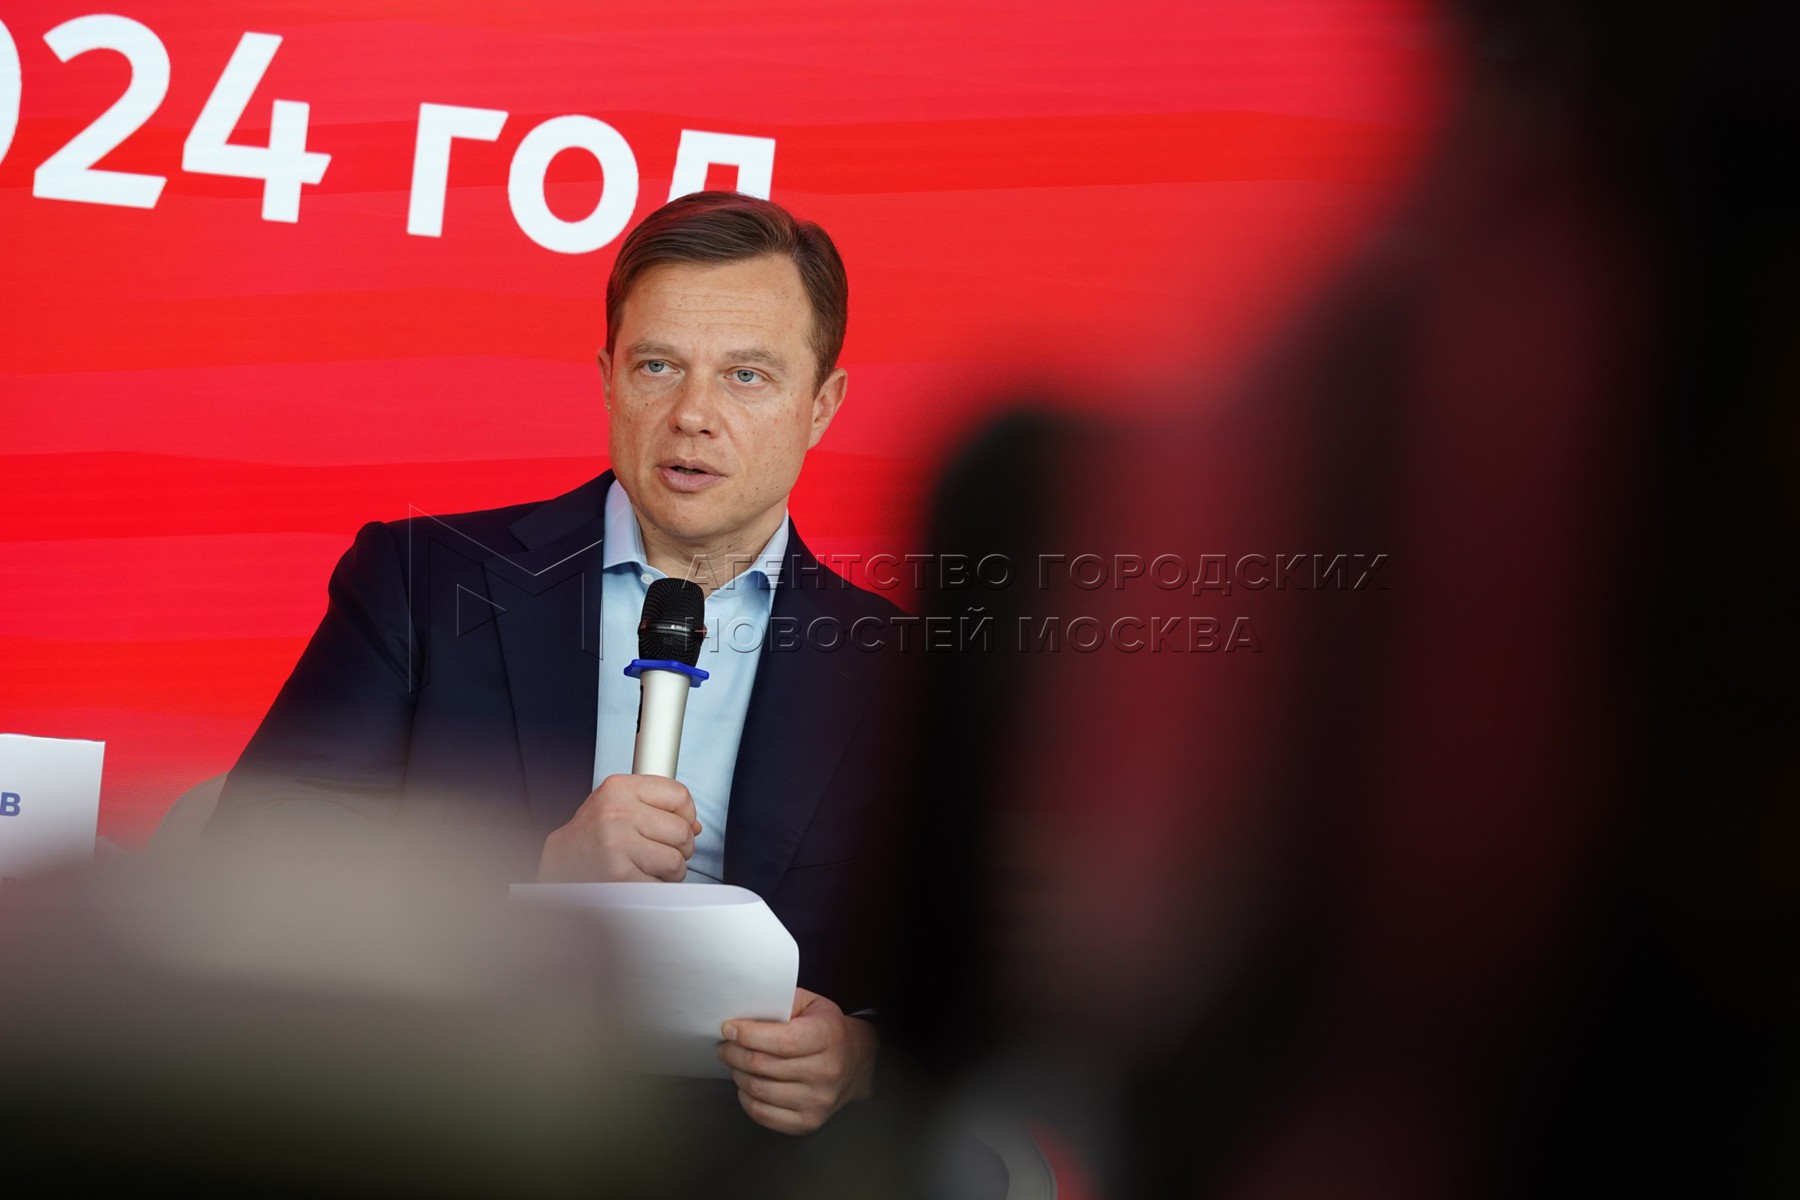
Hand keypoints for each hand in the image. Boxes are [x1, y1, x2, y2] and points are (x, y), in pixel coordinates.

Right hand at [536, 774, 700, 881]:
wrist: (561, 862)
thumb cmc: (594, 832)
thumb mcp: (618, 803)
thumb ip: (655, 807)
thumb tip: (696, 825)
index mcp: (620, 789)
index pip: (679, 795)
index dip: (687, 814)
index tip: (680, 823)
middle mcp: (618, 814)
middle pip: (682, 831)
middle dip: (681, 847)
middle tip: (665, 850)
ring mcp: (617, 845)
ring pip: (675, 861)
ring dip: (670, 871)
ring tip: (651, 866)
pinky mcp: (618, 875)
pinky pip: (660, 885)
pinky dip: (656, 887)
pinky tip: (640, 879)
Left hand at [718, 988, 877, 1134]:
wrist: (855, 1062)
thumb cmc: (825, 1029)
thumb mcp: (811, 1004)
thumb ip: (781, 1002)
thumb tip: (744, 1012)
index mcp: (828, 1036)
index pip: (782, 1040)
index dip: (749, 1035)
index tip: (728, 1029)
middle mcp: (827, 1071)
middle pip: (764, 1066)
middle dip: (735, 1053)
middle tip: (725, 1045)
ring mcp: (818, 1101)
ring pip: (759, 1090)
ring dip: (738, 1074)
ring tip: (735, 1062)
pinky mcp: (808, 1122)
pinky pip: (762, 1114)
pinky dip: (746, 1098)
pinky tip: (747, 1084)